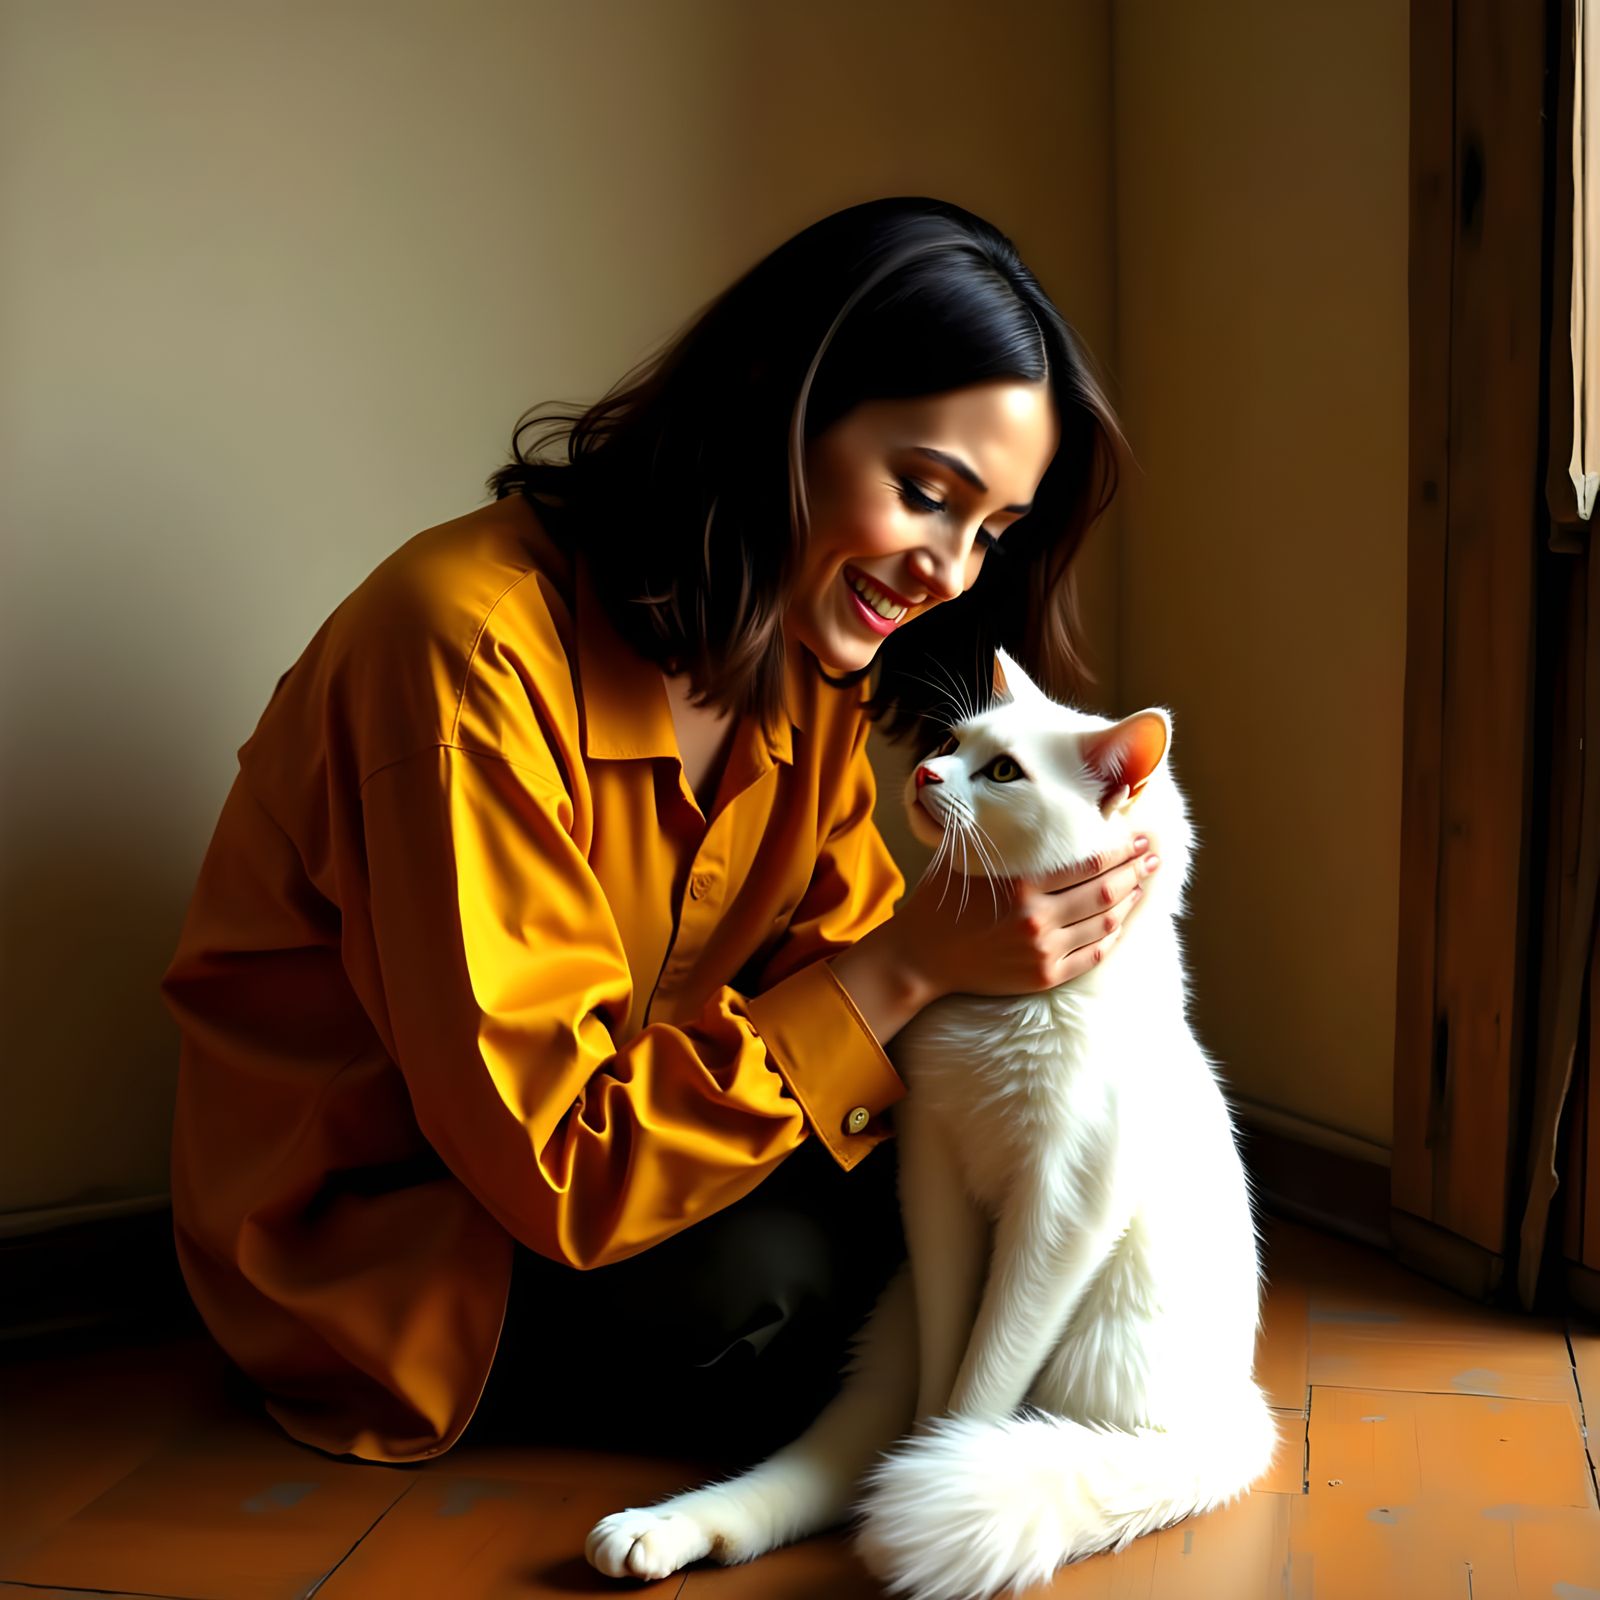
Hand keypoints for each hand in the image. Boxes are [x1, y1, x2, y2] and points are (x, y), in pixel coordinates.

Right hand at [895, 828, 1161, 1000]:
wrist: (921, 957)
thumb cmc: (942, 899)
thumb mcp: (964, 854)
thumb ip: (993, 828)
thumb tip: (1019, 794)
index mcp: (1020, 884)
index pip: (1089, 862)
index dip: (1121, 848)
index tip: (1137, 834)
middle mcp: (1036, 918)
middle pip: (1106, 890)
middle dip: (1136, 869)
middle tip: (1153, 854)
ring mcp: (1042, 950)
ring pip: (1105, 922)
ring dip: (1130, 899)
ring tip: (1142, 883)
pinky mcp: (1044, 975)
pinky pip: (1093, 954)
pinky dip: (1112, 934)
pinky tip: (1120, 918)